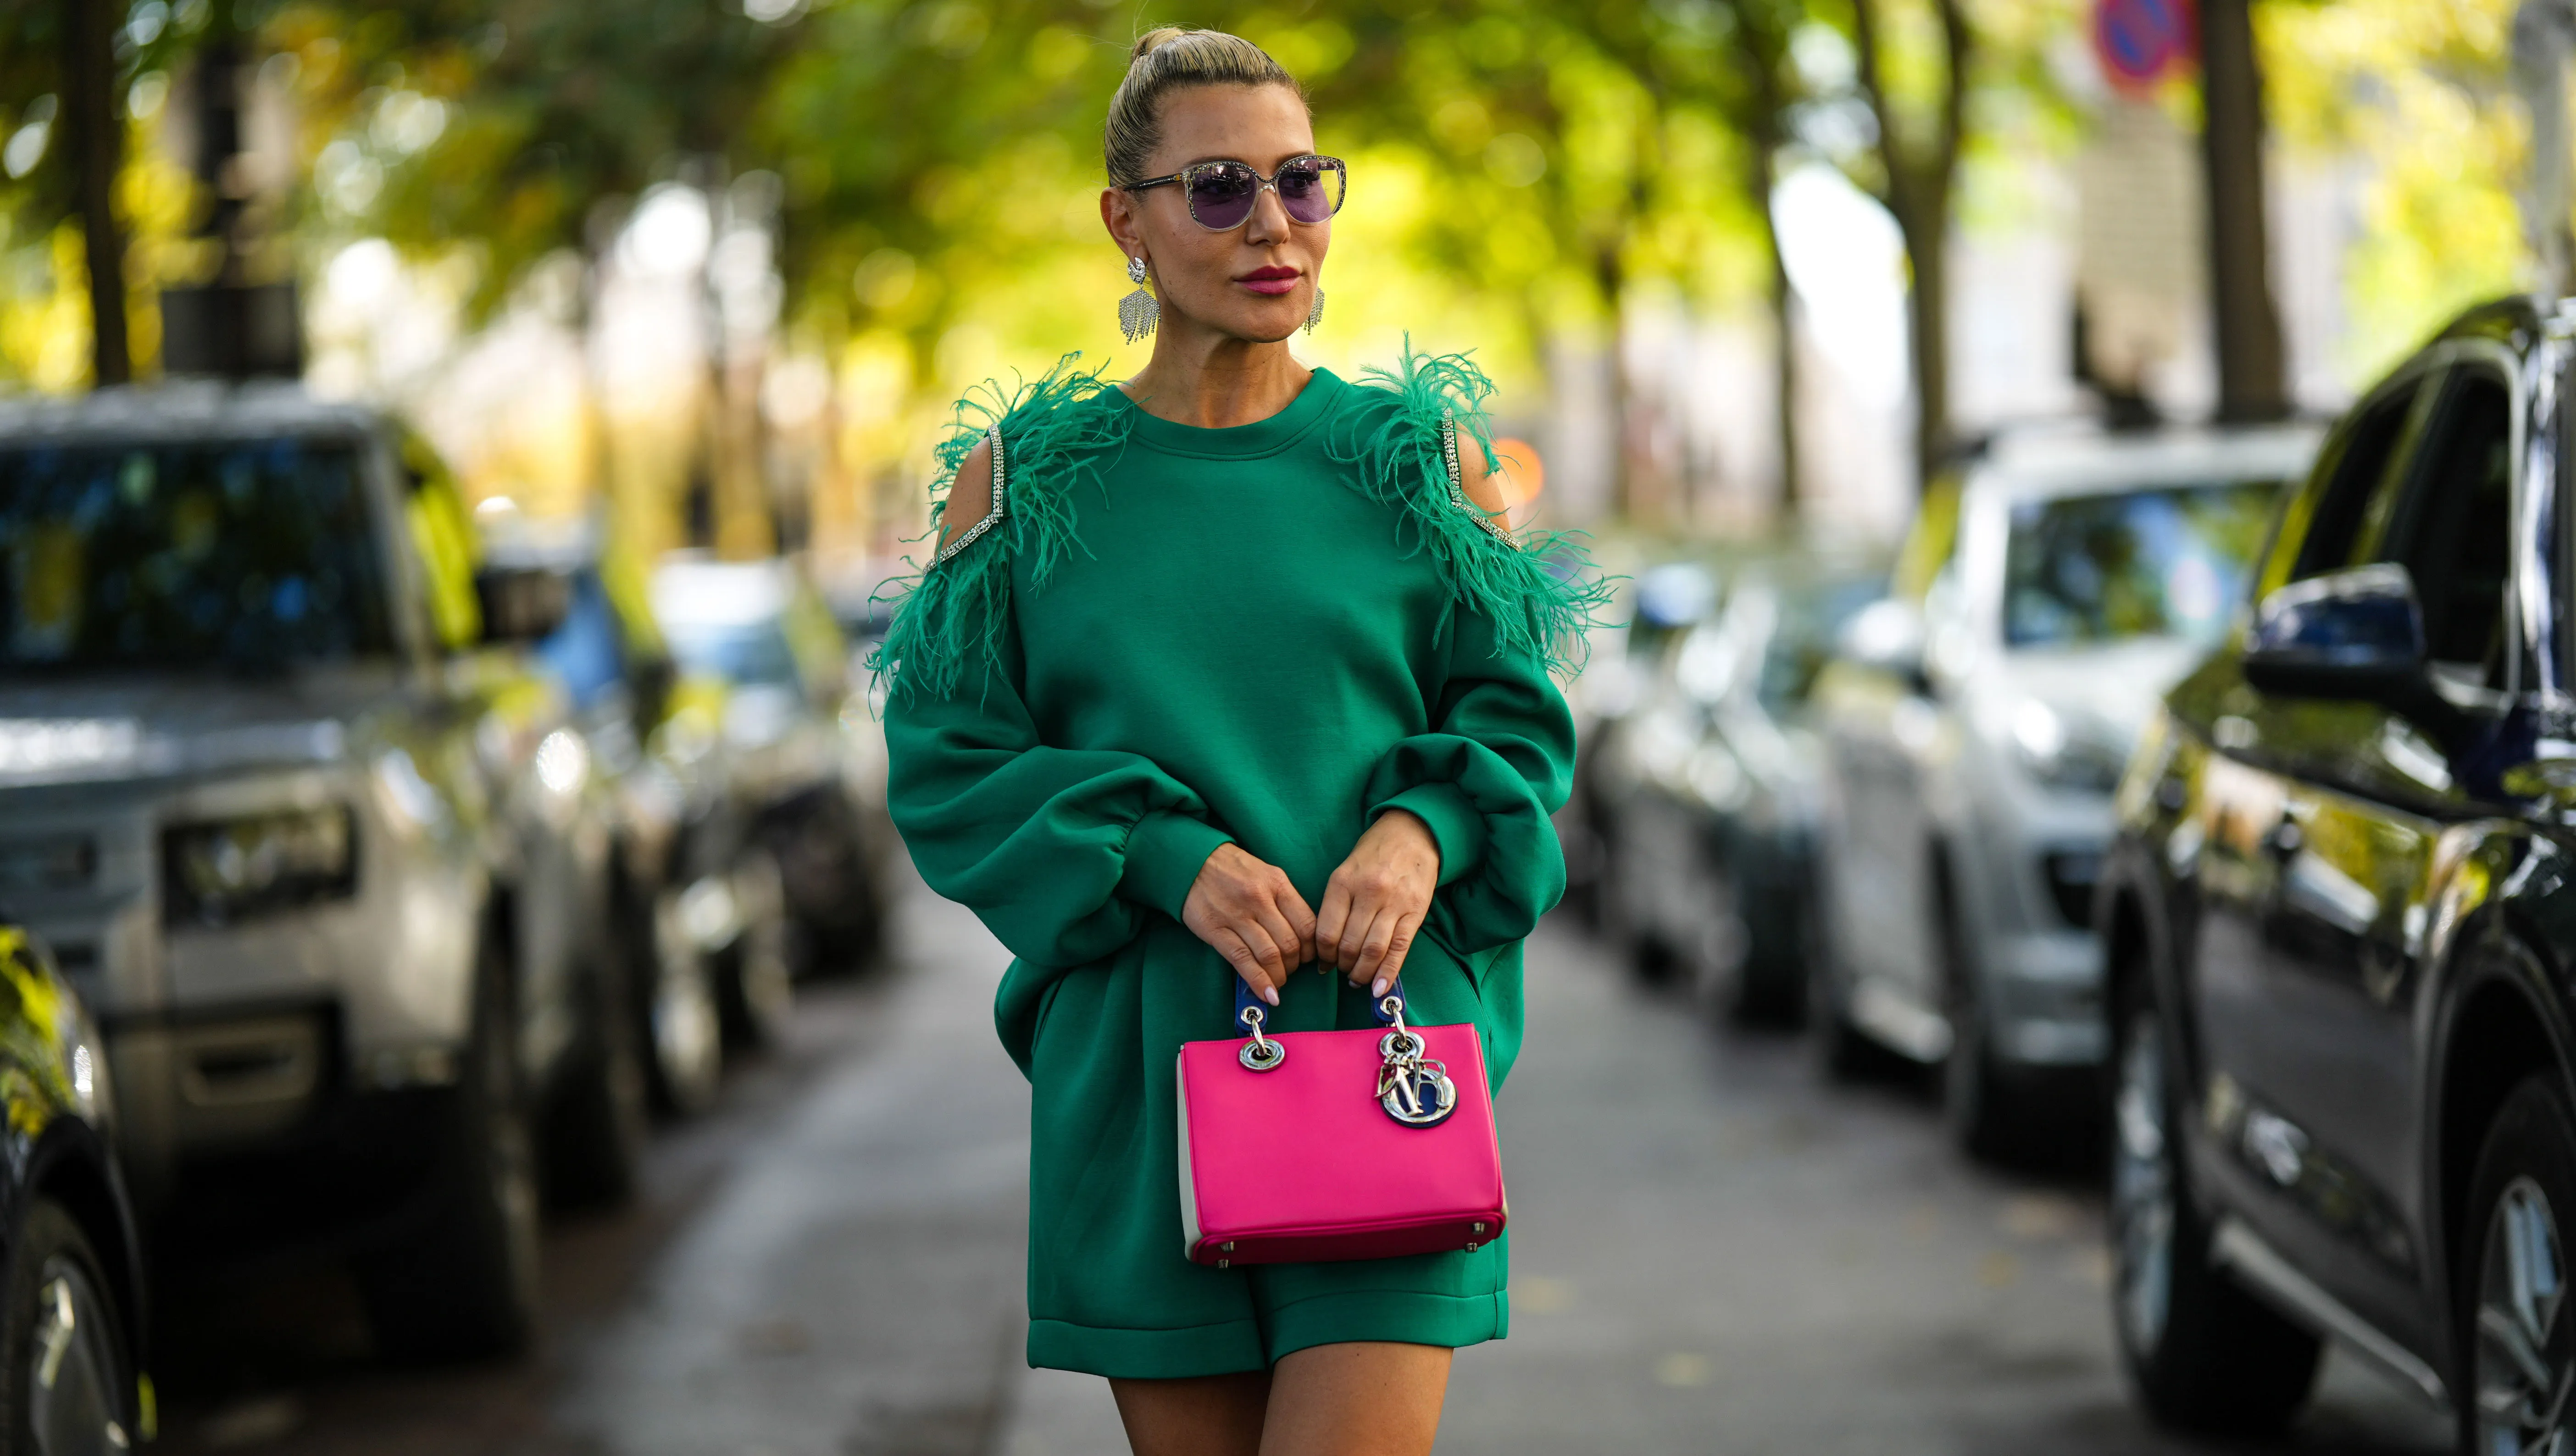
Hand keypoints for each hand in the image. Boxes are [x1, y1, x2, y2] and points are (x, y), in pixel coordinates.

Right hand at [1181, 844, 1316, 1006]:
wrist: (1193, 860)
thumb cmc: (1235, 870)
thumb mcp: (1268, 875)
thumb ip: (1286, 902)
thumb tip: (1304, 937)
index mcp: (1278, 884)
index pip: (1308, 925)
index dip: (1313, 949)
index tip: (1310, 959)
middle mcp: (1260, 899)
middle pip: (1290, 944)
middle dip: (1295, 966)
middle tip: (1291, 971)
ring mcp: (1237, 915)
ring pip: (1269, 955)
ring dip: (1278, 977)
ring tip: (1278, 984)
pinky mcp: (1215, 930)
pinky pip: (1242, 961)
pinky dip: (1258, 982)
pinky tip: (1267, 994)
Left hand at [1316, 810, 1439, 998]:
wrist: (1412, 832)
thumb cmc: (1373, 854)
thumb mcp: (1345, 871)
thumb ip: (1335, 906)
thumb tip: (1326, 947)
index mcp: (1343, 882)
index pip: (1326, 932)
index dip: (1323, 956)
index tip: (1323, 965)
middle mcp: (1368, 892)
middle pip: (1349, 945)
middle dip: (1342, 966)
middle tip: (1342, 972)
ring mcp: (1394, 902)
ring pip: (1373, 950)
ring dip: (1362, 973)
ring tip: (1358, 979)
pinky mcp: (1415, 911)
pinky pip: (1399, 948)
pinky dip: (1388, 972)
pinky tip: (1379, 988)